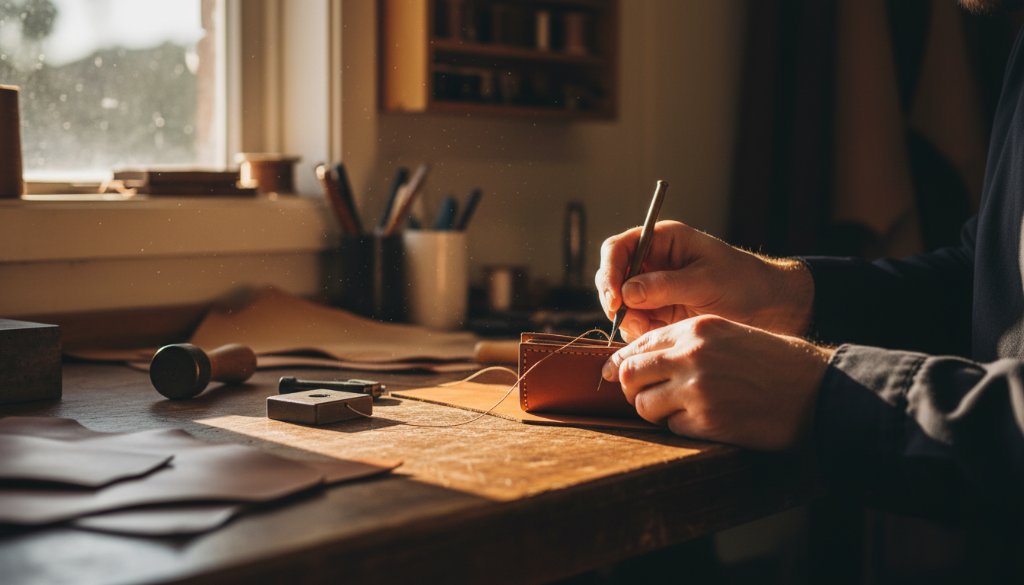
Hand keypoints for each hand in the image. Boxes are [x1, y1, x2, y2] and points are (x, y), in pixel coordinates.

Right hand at [595, 221, 813, 341]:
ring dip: (628, 320)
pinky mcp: (661, 313)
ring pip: (621, 304)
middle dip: (615, 299)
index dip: (610, 271)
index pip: (619, 248)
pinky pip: (636, 323)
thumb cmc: (745, 283)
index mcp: (663, 240)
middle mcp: (654, 262)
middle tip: (627, 320)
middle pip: (613, 276)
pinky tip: (656, 337)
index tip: (615, 298)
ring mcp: (655, 289)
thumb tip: (627, 292)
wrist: (771, 309)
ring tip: (649, 331)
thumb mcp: (707, 281)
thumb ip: (666, 286)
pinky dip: (639, 333)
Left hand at [601, 315, 833, 450]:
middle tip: (645, 398)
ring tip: (681, 411)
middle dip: (632, 389)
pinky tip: (708, 422)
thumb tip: (636, 359)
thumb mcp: (729, 335)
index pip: (639, 344)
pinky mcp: (706, 420)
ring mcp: (696, 388)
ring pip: (644, 405)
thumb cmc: (773, 363)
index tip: (615, 374)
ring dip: (656, 412)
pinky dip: (683, 428)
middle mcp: (691, 354)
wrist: (816, 390)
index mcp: (696, 328)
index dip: (623, 362)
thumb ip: (686, 343)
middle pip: (630, 374)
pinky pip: (672, 427)